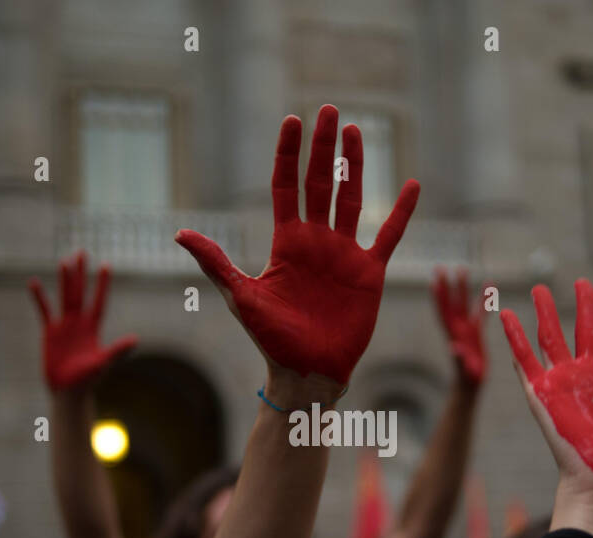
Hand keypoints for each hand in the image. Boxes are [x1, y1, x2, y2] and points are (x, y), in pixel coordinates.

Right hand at [29, 251, 138, 391]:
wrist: (68, 391)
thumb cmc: (87, 380)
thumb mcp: (102, 363)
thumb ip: (117, 350)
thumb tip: (135, 339)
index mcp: (93, 328)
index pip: (98, 301)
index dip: (102, 284)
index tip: (106, 265)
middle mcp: (79, 322)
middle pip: (80, 292)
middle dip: (81, 273)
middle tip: (81, 252)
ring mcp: (64, 325)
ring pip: (64, 297)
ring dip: (64, 280)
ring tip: (64, 260)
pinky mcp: (50, 331)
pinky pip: (44, 310)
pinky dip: (39, 298)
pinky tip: (34, 282)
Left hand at [175, 105, 419, 388]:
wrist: (307, 372)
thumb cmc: (271, 340)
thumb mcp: (241, 297)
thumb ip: (216, 262)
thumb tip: (180, 233)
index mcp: (286, 243)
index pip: (286, 186)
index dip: (289, 153)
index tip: (293, 120)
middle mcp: (315, 242)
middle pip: (320, 183)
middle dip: (323, 147)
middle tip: (329, 110)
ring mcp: (344, 255)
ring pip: (351, 199)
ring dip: (354, 166)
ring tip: (355, 131)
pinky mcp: (369, 273)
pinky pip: (389, 236)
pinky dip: (402, 212)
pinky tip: (412, 185)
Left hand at [432, 267, 486, 386]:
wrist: (471, 383)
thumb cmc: (468, 378)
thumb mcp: (464, 369)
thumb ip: (459, 358)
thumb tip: (453, 347)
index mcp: (453, 334)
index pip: (444, 311)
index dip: (439, 296)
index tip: (434, 280)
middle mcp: (458, 328)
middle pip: (452, 302)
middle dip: (448, 286)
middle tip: (442, 267)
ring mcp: (466, 328)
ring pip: (464, 303)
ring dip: (463, 287)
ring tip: (463, 269)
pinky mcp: (476, 331)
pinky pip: (480, 311)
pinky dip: (484, 299)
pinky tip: (490, 284)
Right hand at [501, 280, 592, 501]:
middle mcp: (592, 382)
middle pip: (587, 333)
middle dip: (585, 308)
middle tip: (582, 283)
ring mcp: (566, 387)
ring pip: (553, 340)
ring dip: (546, 314)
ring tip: (538, 288)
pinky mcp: (543, 396)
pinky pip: (525, 362)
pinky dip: (514, 338)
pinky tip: (506, 315)